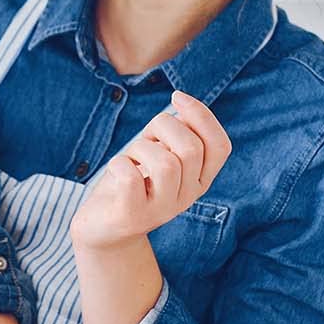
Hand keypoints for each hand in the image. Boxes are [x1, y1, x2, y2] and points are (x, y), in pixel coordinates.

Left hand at [71, 91, 232, 249]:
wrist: (104, 226)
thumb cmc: (132, 179)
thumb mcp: (158, 151)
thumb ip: (175, 132)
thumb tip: (183, 105)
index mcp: (199, 179)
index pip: (220, 146)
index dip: (202, 115)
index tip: (176, 97)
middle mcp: (187, 198)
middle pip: (191, 149)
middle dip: (164, 127)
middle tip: (146, 136)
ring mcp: (161, 211)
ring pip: (165, 164)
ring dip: (141, 148)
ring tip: (131, 158)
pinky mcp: (133, 217)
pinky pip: (131, 179)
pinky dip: (120, 163)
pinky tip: (117, 170)